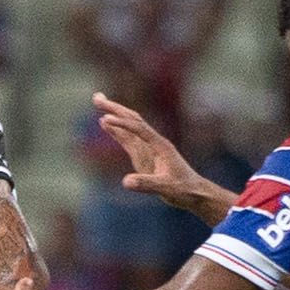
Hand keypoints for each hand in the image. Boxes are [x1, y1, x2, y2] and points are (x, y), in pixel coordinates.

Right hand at [93, 93, 220, 214]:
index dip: (122, 124)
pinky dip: (115, 128)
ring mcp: (148, 146)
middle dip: (115, 108)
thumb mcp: (165, 188)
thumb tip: (125, 182)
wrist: (193, 192)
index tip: (105, 119)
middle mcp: (153, 141)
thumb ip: (146, 184)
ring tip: (97, 101)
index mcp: (160, 145)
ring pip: (129, 124)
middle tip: (96, 98)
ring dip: (114, 113)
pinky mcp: (144, 154)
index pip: (139, 129)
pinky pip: (127, 137)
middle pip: (133, 119)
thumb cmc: (182, 189)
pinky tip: (104, 122)